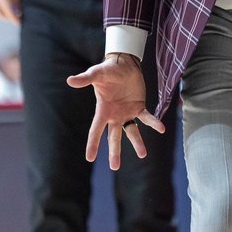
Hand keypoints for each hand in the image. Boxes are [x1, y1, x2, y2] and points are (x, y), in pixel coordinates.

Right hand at [67, 53, 164, 169]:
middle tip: (114, 166)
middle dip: (114, 151)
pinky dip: (154, 123)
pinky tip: (161, 128)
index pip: (96, 130)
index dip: (92, 143)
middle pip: (113, 137)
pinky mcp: (139, 107)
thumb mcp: (96, 74)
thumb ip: (85, 79)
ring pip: (131, 131)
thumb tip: (69, 80)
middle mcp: (114, 115)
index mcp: (102, 110)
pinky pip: (147, 118)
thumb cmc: (108, 70)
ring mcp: (127, 113)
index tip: (90, 158)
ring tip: (142, 154)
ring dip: (137, 143)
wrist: (124, 65)